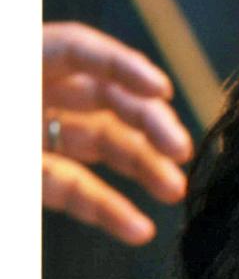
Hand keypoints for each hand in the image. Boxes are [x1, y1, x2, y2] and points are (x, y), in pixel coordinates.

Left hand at [42, 21, 193, 244]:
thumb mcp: (1, 102)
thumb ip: (28, 105)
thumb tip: (107, 104)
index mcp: (25, 61)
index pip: (80, 50)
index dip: (123, 66)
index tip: (160, 90)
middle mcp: (39, 95)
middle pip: (106, 98)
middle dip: (149, 123)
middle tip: (180, 150)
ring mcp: (40, 137)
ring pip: (103, 146)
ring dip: (144, 168)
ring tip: (175, 190)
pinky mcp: (39, 179)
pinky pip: (80, 191)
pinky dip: (110, 210)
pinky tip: (138, 228)